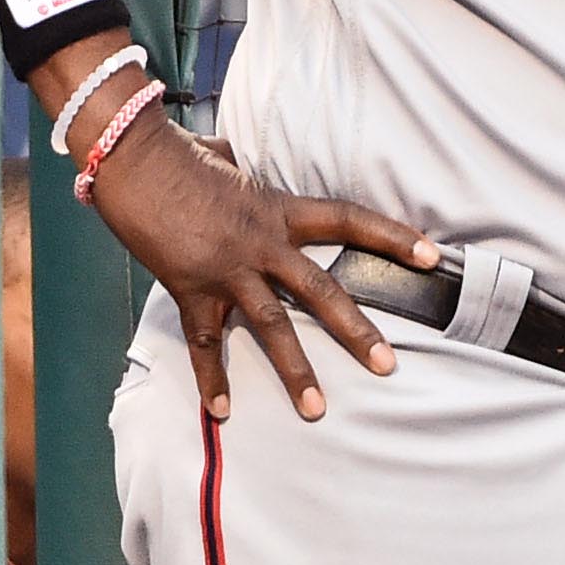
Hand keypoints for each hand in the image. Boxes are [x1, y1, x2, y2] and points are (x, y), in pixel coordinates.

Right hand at [87, 116, 436, 422]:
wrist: (131, 156)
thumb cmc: (178, 152)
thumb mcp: (228, 159)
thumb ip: (245, 173)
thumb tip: (237, 159)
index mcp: (278, 207)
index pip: (349, 221)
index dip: (392, 237)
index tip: (432, 256)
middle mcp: (261, 241)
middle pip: (320, 290)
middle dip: (356, 330)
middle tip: (387, 365)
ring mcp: (227, 268)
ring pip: (271, 326)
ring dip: (295, 371)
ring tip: (318, 410)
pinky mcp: (190, 287)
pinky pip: (205, 342)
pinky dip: (213, 379)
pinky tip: (223, 412)